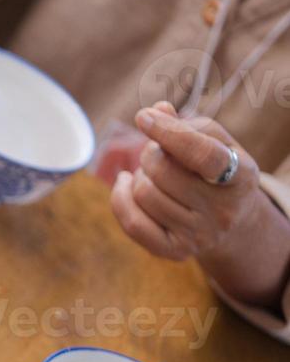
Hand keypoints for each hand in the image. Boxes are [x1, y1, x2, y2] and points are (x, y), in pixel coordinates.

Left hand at [110, 104, 289, 309]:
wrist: (231, 220)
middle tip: (156, 152)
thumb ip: (188, 126)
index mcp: (240, 177)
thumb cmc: (217, 171)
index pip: (202, 154)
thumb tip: (156, 111)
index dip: (169, 133)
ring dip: (140, 175)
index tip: (144, 117)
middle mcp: (222, 211)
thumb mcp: (216, 144)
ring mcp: (199, 235)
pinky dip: (120, 198)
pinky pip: (133, 224)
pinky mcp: (175, 251)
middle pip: (162, 172)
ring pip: (144, 193)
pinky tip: (125, 184)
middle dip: (151, 154)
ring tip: (153, 173)